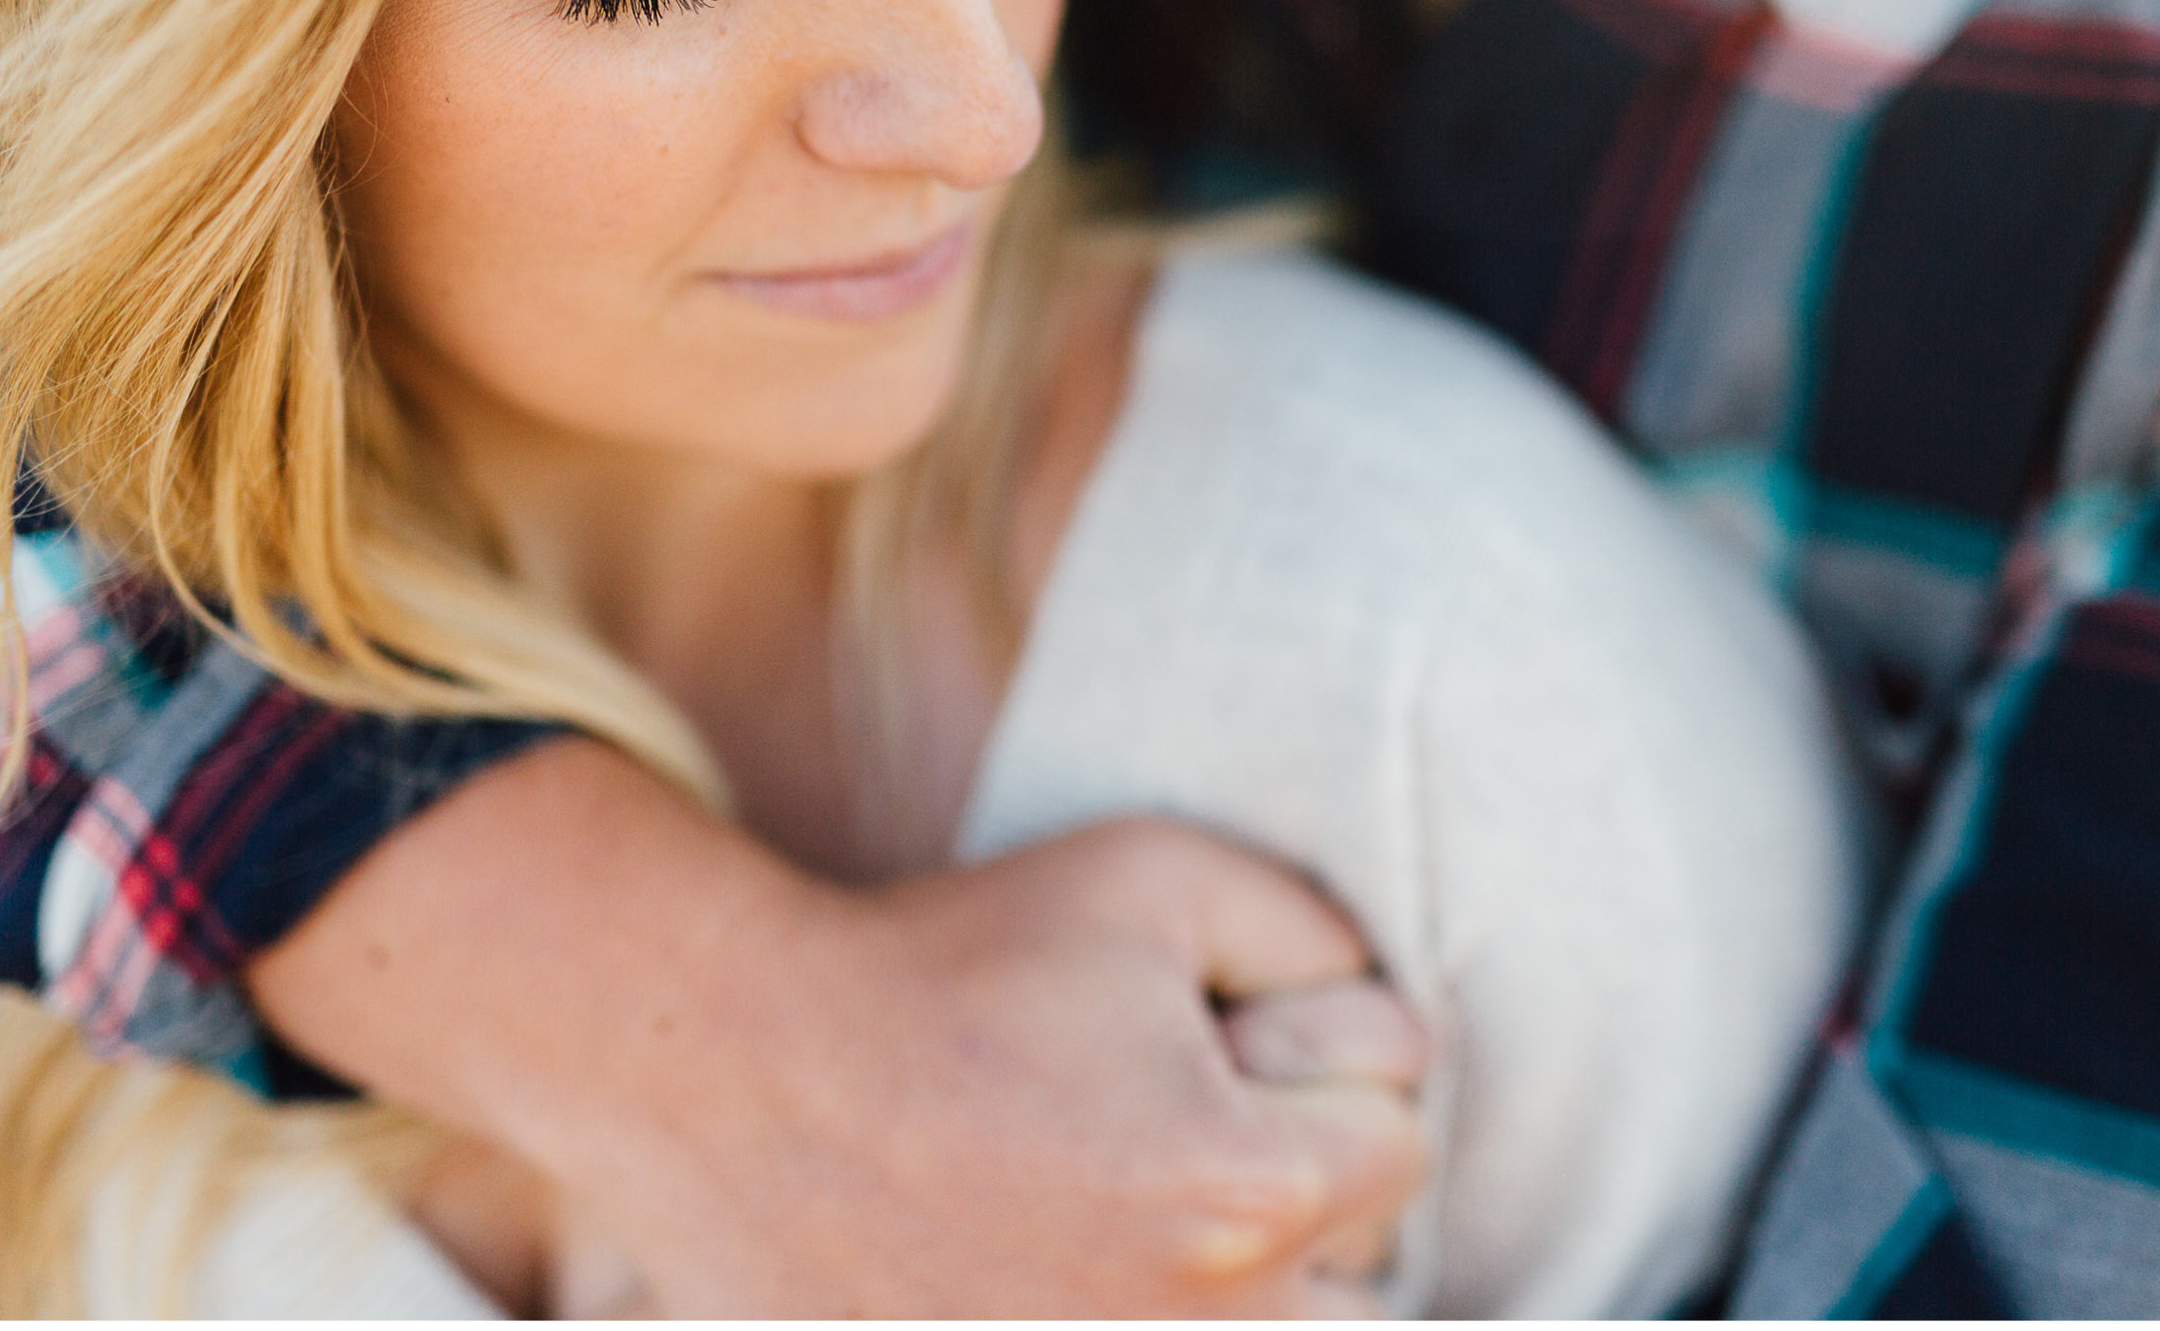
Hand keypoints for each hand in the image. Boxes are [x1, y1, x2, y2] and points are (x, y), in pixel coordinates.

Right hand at [249, 739, 1429, 1317]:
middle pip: (1371, 1292)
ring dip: (1256, 1292)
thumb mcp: (1159, 875)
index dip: (1336, 1063)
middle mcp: (1195, 1330)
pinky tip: (1105, 1262)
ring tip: (1151, 1203)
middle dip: (1314, 1201)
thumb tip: (1404, 1029)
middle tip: (1199, 1126)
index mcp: (1238, 1191)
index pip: (1403, 1145)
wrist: (755, 1076)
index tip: (1242, 1035)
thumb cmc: (967, 959)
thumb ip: (1321, 935)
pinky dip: (1171, 1316)